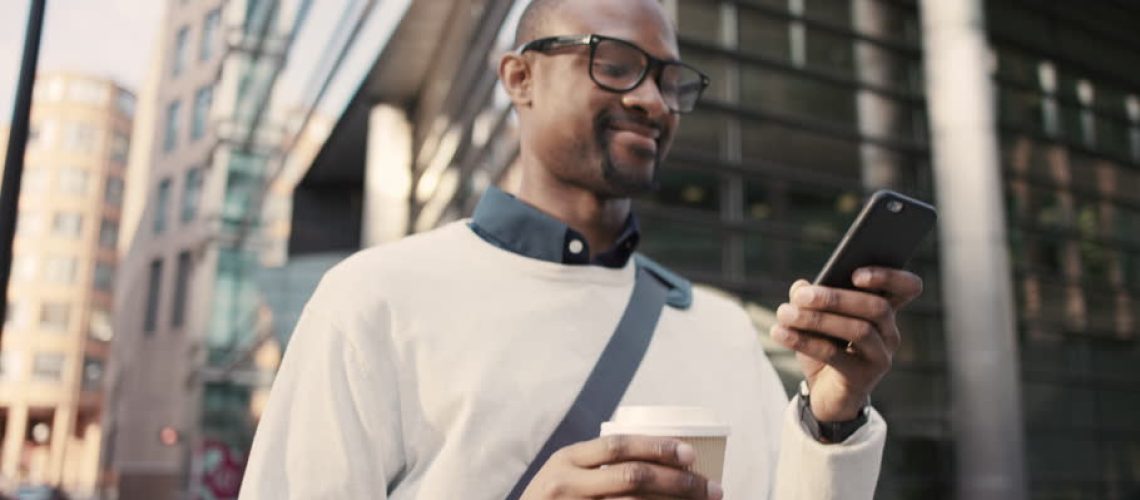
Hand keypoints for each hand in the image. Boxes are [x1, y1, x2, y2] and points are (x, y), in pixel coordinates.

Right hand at [519, 435, 723, 499]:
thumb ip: (597, 466)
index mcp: (566, 460)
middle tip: (713, 488)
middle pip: (633, 478)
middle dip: (679, 482)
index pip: (618, 446)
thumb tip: (662, 460)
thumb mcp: (564, 476)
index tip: (691, 454)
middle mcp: (567, 485)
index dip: (657, 447)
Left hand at [769, 267, 922, 421]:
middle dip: (836, 298)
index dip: (889, 276)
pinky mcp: (862, 378)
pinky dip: (804, 341)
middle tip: (802, 296)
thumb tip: (800, 287)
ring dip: (817, 319)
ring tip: (785, 313)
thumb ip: (810, 297)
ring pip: (858, 330)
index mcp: (884, 309)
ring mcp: (880, 356)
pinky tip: (780, 332)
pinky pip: (835, 355)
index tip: (856, 273)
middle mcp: (889, 332)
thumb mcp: (815, 317)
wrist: (825, 394)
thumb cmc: (825, 346)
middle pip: (876, 307)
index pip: (908, 287)